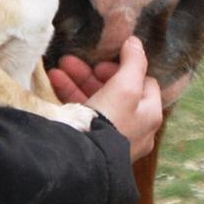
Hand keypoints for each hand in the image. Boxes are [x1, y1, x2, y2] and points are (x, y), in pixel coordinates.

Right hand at [48, 37, 161, 160]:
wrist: (83, 160)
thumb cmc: (110, 122)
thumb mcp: (125, 87)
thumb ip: (133, 62)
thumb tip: (136, 43)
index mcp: (150, 115)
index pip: (144, 82)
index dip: (125, 68)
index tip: (104, 63)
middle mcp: (134, 127)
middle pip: (116, 90)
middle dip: (92, 72)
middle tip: (74, 61)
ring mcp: (112, 136)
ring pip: (96, 100)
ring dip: (77, 81)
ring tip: (58, 68)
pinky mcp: (92, 141)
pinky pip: (82, 113)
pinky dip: (69, 96)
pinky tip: (53, 81)